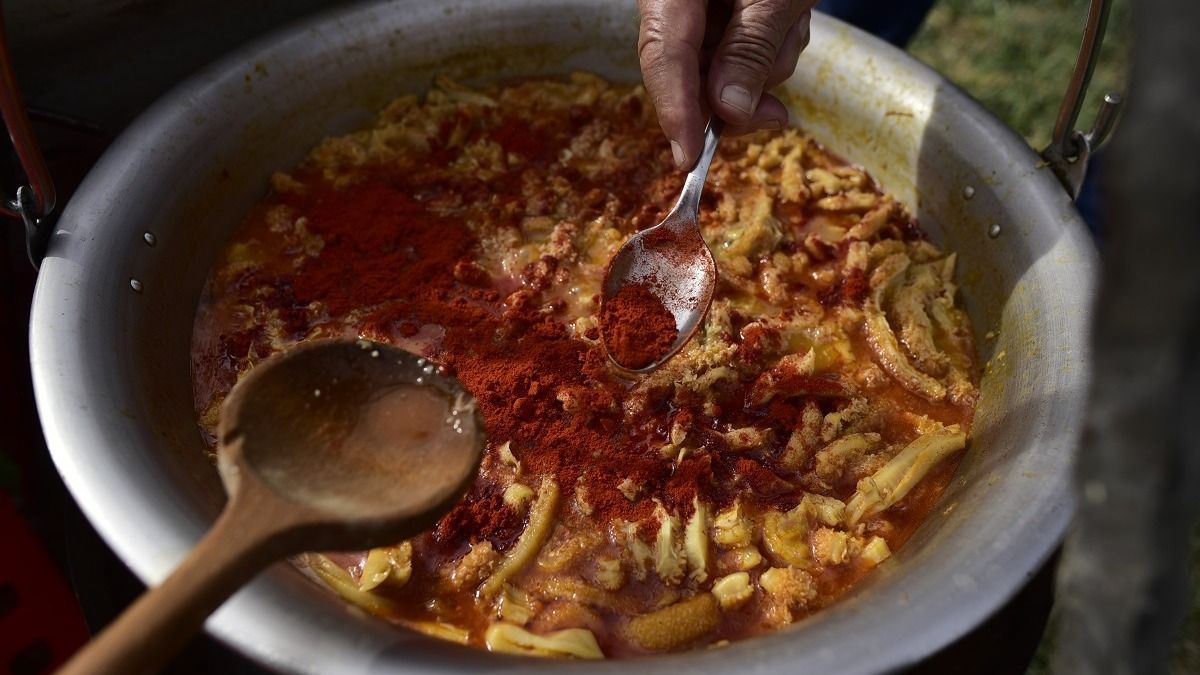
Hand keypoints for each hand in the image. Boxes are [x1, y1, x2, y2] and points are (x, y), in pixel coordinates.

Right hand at [638, 0, 815, 167]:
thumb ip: (750, 49)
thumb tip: (728, 111)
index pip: (662, 54)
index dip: (675, 111)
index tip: (689, 157)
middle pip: (687, 69)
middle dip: (735, 93)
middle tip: (773, 115)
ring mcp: (697, 7)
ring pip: (720, 65)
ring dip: (765, 63)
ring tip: (792, 24)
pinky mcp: (720, 12)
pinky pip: (739, 49)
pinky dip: (769, 47)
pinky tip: (788, 20)